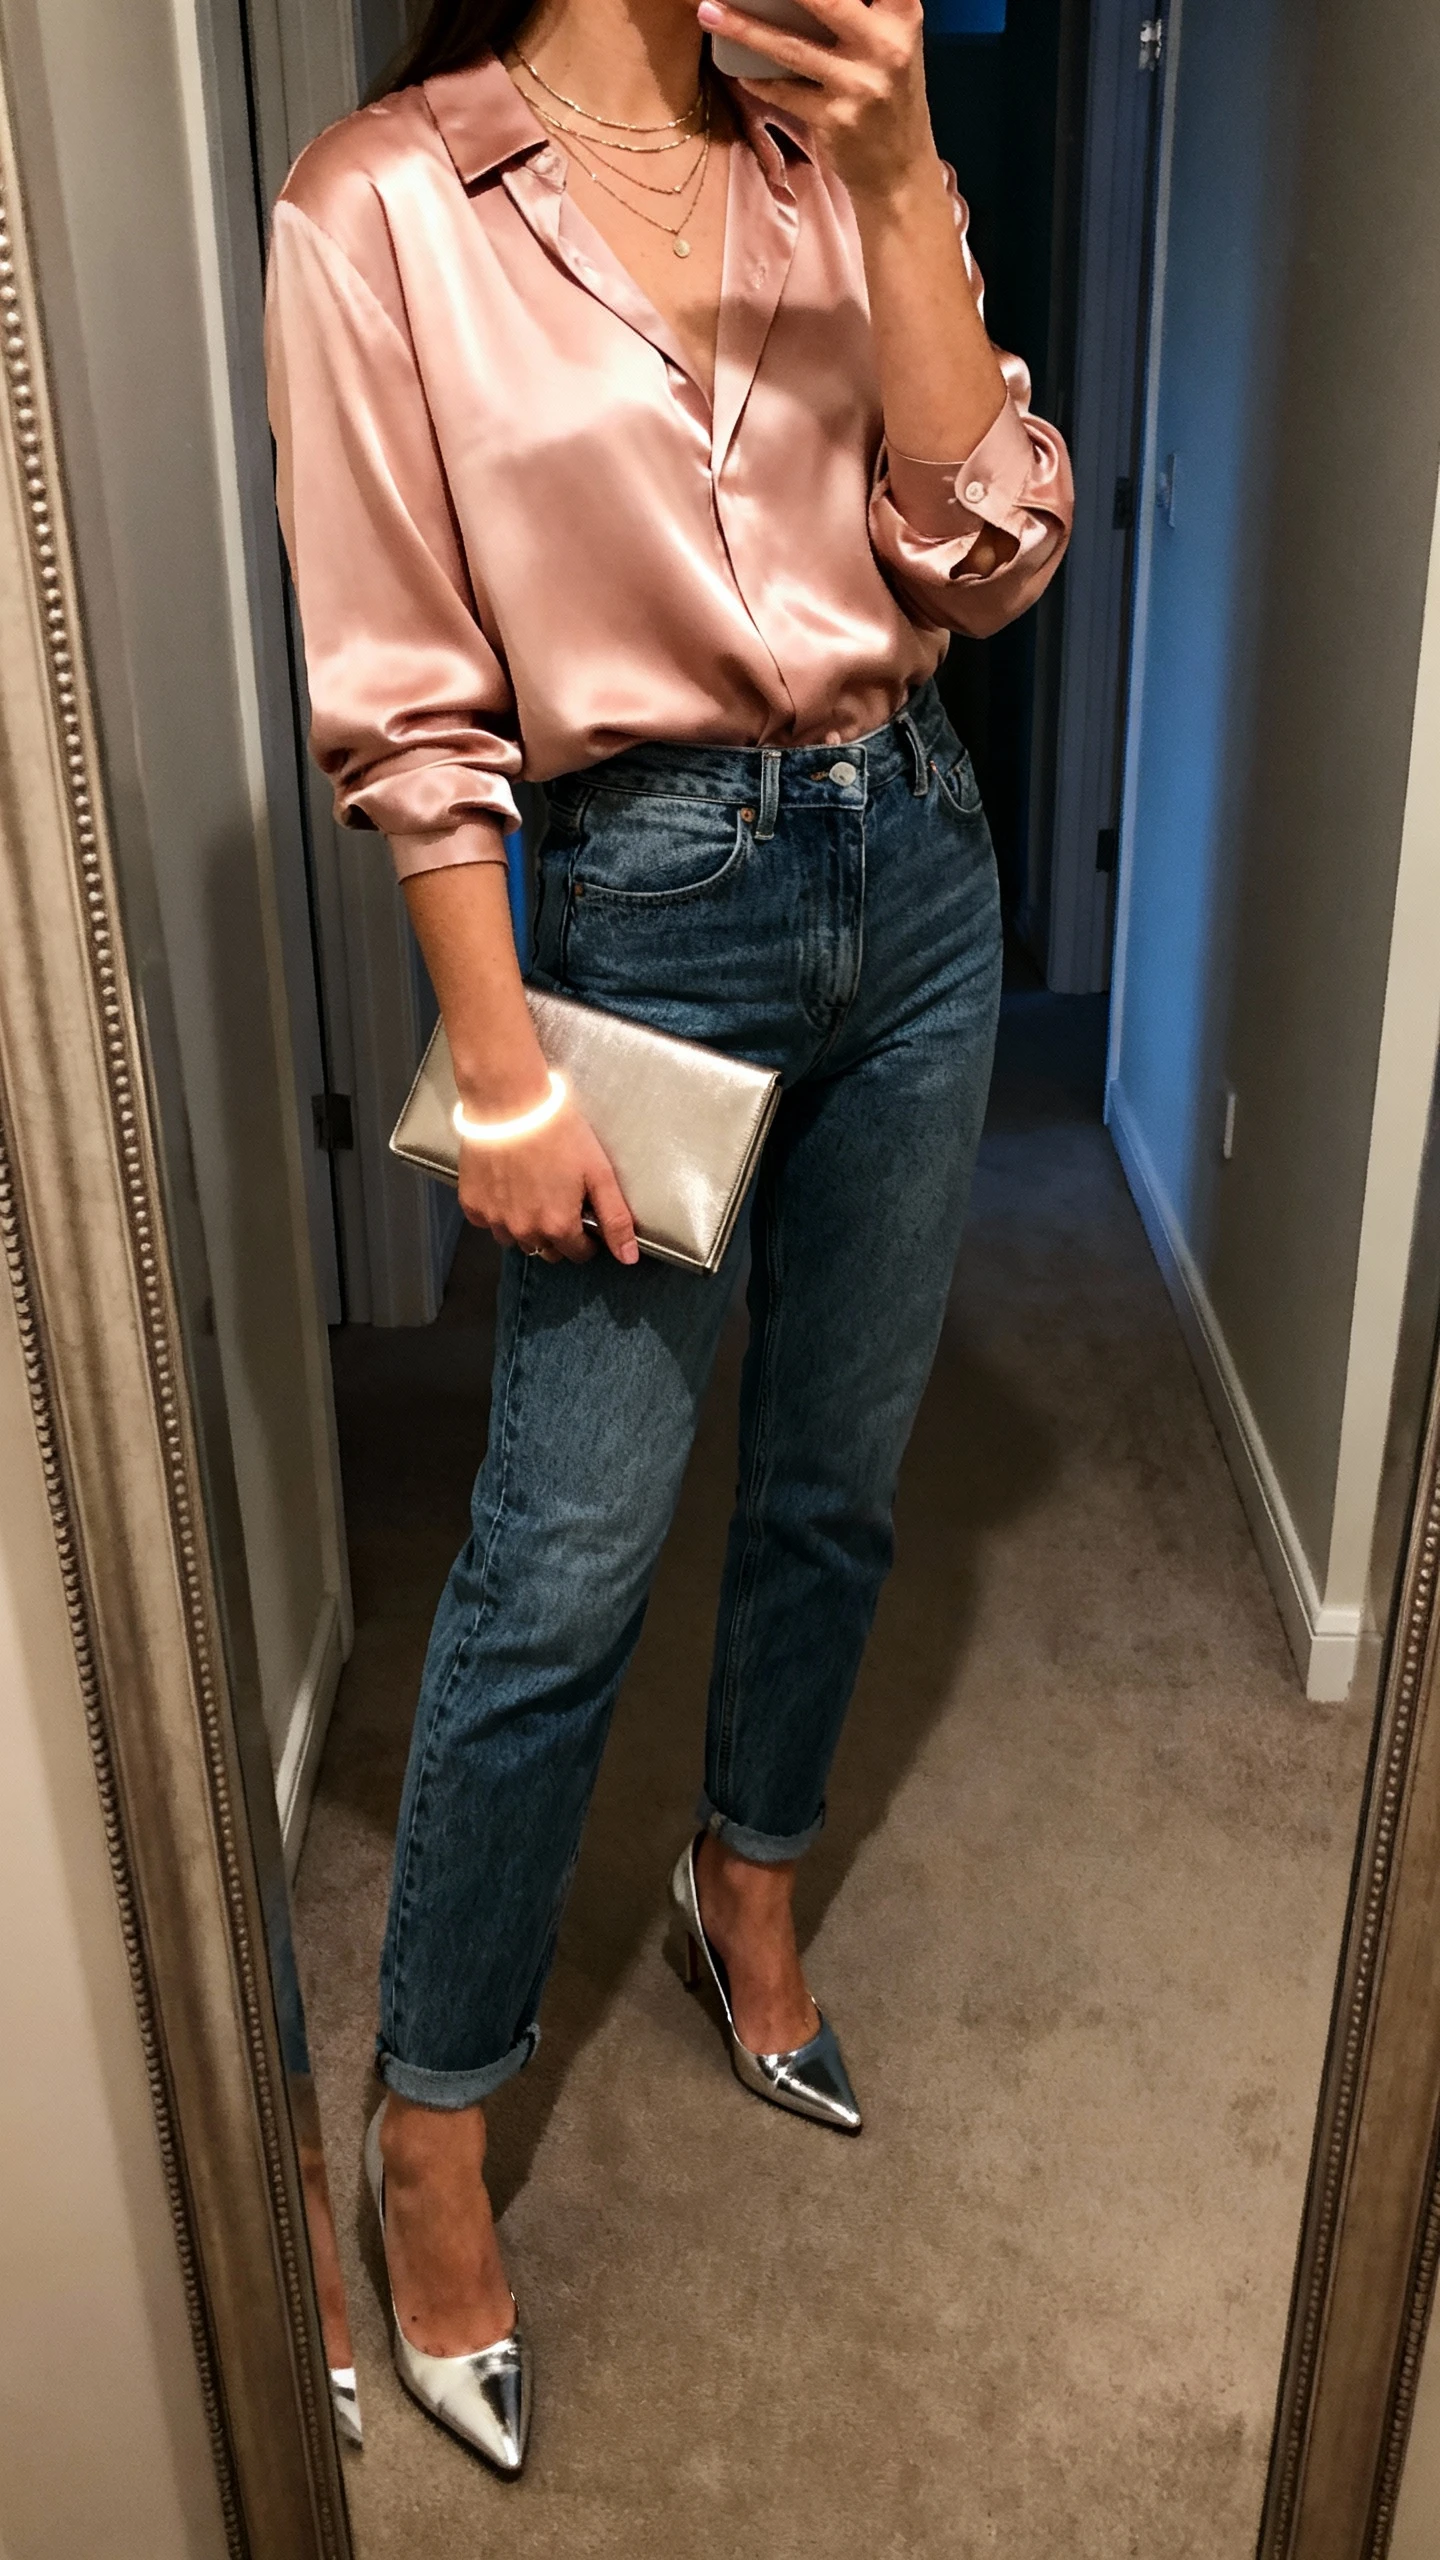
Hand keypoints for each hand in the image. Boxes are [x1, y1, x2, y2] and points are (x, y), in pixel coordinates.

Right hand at [458, 1096, 638, 1265]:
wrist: (509, 1103)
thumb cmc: (557, 1132)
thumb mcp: (598, 1172)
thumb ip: (615, 1218)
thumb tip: (628, 1258)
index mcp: (558, 1227)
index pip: (578, 1253)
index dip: (586, 1237)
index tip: (584, 1215)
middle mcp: (525, 1231)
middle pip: (547, 1250)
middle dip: (557, 1233)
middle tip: (559, 1200)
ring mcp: (496, 1220)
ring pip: (516, 1240)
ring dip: (527, 1226)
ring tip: (532, 1193)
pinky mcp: (472, 1205)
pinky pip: (488, 1223)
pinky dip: (498, 1213)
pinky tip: (507, 1188)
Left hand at [697, 0, 935, 201]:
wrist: (901, 170)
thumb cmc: (889, 93)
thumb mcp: (891, 42)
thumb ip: (863, 9)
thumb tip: (804, 1)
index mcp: (903, 16)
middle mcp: (886, 46)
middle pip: (826, 0)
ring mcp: (858, 85)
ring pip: (790, 46)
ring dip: (743, 28)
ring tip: (708, 12)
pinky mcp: (834, 120)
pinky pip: (784, 93)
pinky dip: (758, 81)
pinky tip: (739, 71)